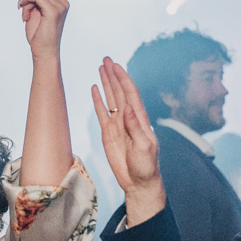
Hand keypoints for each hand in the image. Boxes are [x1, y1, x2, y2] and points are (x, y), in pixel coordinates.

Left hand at [18, 0, 76, 58]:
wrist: (42, 51)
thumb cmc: (38, 34)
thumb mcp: (33, 9)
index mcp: (60, 0)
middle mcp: (63, 1)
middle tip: (20, 7)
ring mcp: (60, 5)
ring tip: (22, 12)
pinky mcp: (54, 11)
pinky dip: (26, 1)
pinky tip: (24, 13)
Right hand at [91, 57, 165, 224]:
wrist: (139, 181)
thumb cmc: (146, 166)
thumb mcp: (144, 148)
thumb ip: (136, 128)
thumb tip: (128, 109)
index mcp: (139, 119)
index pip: (130, 94)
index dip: (123, 79)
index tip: (115, 66)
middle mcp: (129, 118)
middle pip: (120, 91)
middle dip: (113, 75)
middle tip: (106, 59)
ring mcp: (118, 125)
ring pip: (111, 99)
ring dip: (106, 83)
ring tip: (100, 68)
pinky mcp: (109, 133)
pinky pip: (102, 112)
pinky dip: (98, 100)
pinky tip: (94, 89)